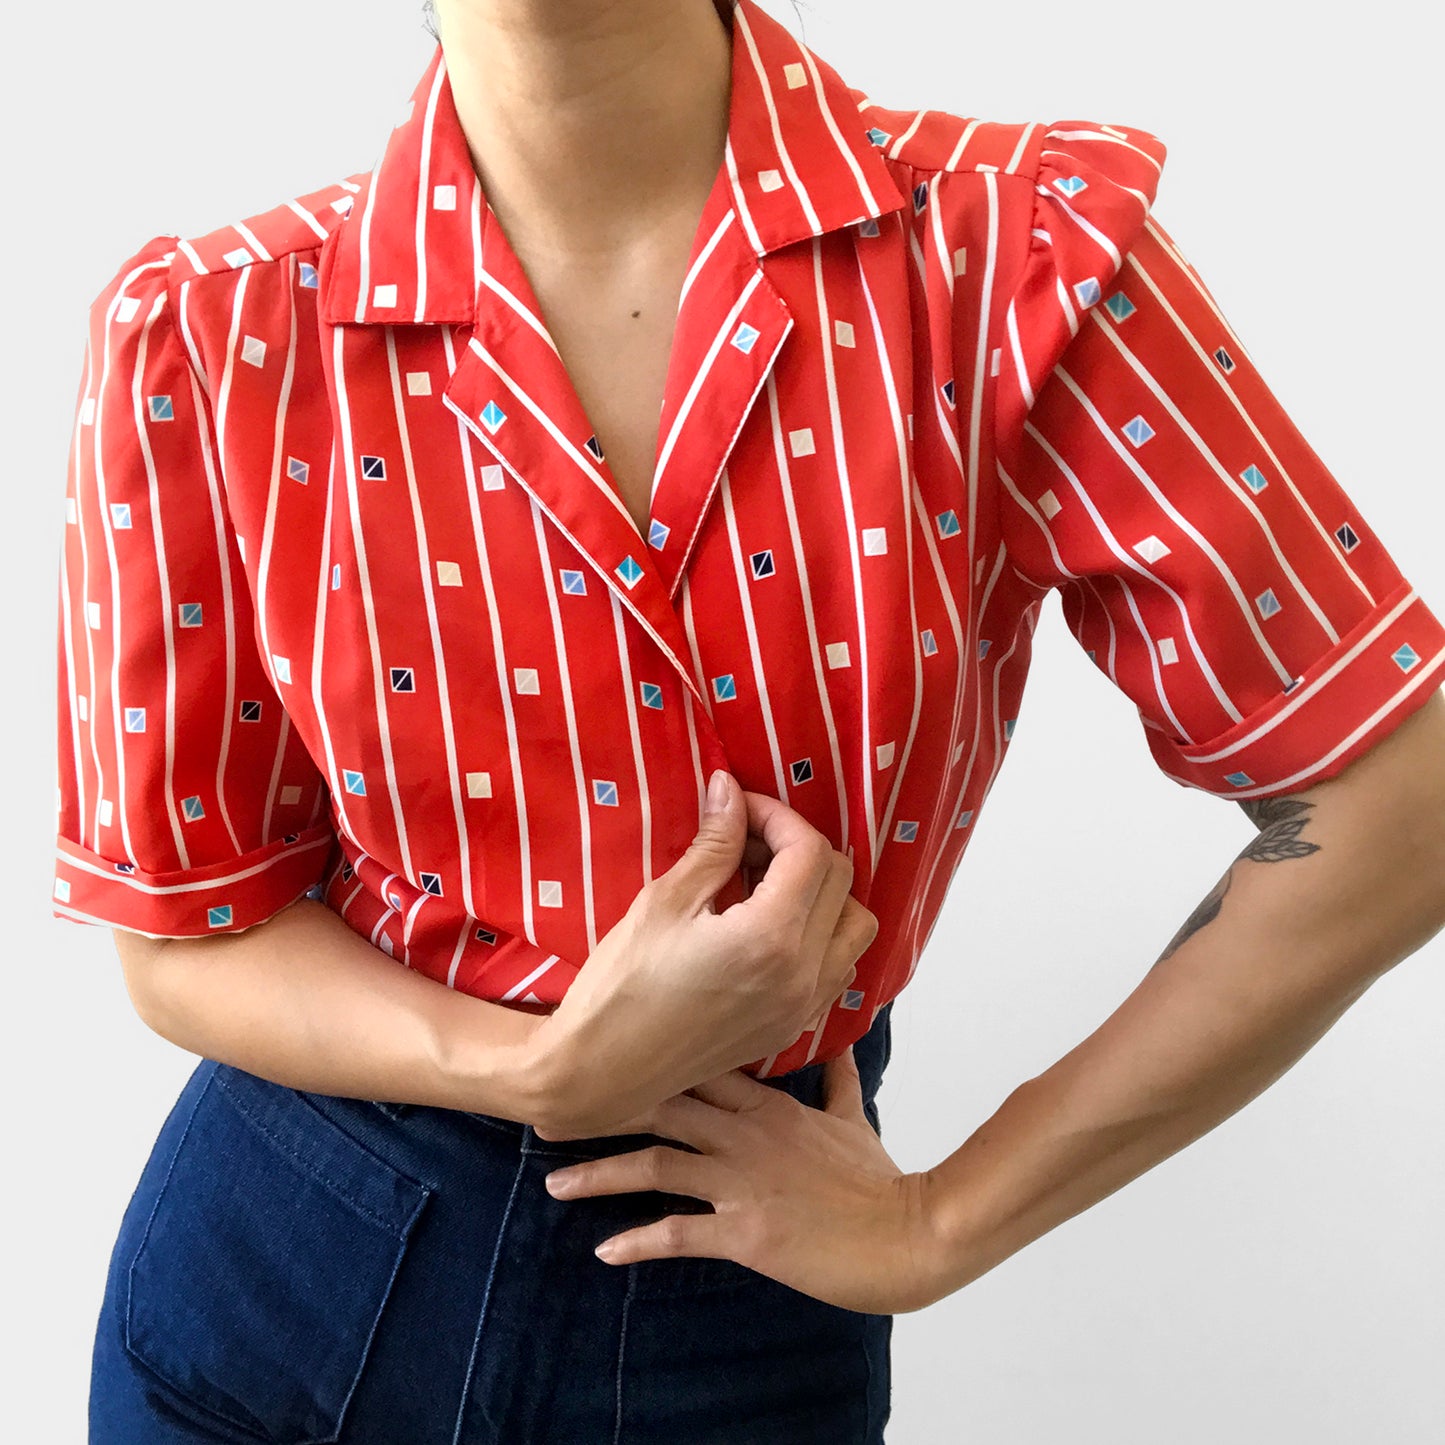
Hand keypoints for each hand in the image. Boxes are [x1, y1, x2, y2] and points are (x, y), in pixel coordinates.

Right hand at [526, 770, 879, 1138]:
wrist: (602, 1072)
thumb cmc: (621, 986)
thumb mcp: (664, 903)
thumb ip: (713, 844)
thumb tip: (729, 788)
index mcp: (771, 938)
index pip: (809, 852)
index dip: (776, 816)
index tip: (738, 808)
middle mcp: (803, 974)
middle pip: (840, 881)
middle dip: (797, 847)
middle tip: (743, 843)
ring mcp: (803, 1006)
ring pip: (854, 926)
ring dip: (822, 892)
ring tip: (762, 885)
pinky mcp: (793, 1027)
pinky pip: (838, 967)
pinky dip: (822, 935)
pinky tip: (770, 928)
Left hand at [538, 1045, 944, 1314]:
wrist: (907, 1234)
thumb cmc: (878, 1179)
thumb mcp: (853, 1118)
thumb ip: (836, 1080)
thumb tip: (838, 1043)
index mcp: (767, 1104)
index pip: (695, 1066)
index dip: (645, 1060)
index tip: (602, 1056)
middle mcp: (745, 1134)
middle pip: (659, 1108)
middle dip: (602, 1111)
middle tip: (551, 1114)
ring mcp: (742, 1182)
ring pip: (655, 1166)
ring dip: (599, 1175)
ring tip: (555, 1185)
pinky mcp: (745, 1233)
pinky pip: (678, 1234)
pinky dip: (637, 1241)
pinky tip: (606, 1250)